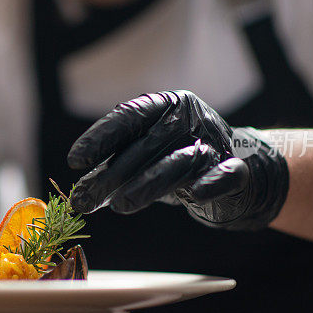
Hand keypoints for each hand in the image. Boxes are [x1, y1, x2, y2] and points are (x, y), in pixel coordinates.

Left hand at [67, 90, 288, 230]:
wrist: (238, 175)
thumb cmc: (178, 161)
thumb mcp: (145, 158)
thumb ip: (114, 168)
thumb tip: (77, 194)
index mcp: (168, 105)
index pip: (129, 116)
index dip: (101, 137)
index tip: (74, 161)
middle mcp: (191, 119)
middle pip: (146, 145)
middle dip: (111, 174)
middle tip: (84, 200)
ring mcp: (214, 144)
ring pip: (178, 162)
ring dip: (147, 185)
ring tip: (119, 207)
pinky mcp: (235, 171)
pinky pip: (224, 176)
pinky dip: (211, 184)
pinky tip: (197, 196)